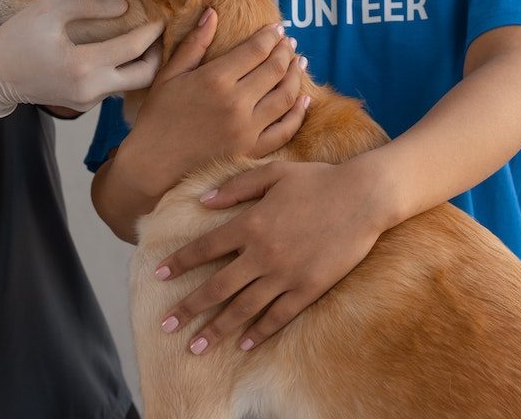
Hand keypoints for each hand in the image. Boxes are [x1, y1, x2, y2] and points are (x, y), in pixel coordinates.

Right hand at [0, 0, 163, 116]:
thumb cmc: (17, 39)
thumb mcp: (50, 10)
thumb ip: (89, 4)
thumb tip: (124, 8)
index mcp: (82, 66)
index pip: (133, 48)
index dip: (152, 31)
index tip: (161, 16)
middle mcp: (90, 90)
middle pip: (144, 77)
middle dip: (157, 54)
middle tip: (158, 34)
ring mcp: (88, 102)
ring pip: (129, 85)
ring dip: (140, 63)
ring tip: (142, 39)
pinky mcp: (84, 105)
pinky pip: (112, 87)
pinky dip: (122, 70)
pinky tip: (118, 52)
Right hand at [117, 9, 308, 198]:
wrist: (153, 164)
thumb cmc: (157, 117)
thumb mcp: (169, 75)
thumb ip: (194, 43)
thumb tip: (213, 12)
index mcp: (215, 79)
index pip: (256, 50)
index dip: (270, 36)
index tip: (277, 28)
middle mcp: (236, 102)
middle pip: (275, 69)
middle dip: (285, 51)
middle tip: (289, 42)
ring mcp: (247, 129)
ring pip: (286, 96)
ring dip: (296, 76)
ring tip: (299, 63)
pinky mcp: (252, 150)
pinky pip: (285, 129)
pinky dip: (298, 112)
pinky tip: (304, 99)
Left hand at [154, 158, 386, 355]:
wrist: (363, 197)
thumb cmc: (316, 180)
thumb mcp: (272, 174)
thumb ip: (235, 187)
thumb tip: (203, 201)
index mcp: (249, 224)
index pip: (204, 248)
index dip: (179, 262)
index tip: (157, 275)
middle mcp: (262, 254)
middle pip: (216, 287)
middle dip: (188, 309)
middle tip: (166, 326)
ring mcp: (285, 275)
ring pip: (243, 308)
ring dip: (217, 329)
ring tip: (196, 347)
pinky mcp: (309, 288)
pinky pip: (278, 316)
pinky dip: (259, 332)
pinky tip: (243, 344)